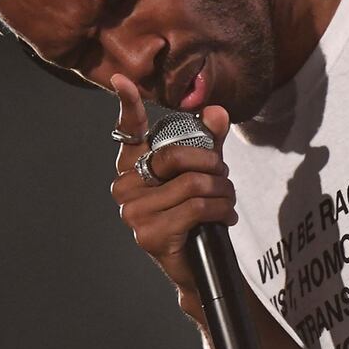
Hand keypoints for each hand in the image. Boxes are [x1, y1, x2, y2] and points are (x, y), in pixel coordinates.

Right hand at [108, 73, 236, 318]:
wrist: (199, 269)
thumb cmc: (197, 216)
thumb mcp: (204, 174)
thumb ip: (208, 143)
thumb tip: (217, 112)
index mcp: (133, 167)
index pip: (129, 132)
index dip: (127, 104)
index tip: (121, 79)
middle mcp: (125, 187)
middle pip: (176, 157)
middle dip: (212, 164)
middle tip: (224, 176)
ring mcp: (134, 212)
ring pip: (193, 184)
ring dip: (222, 191)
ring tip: (226, 201)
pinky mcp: (150, 233)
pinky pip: (196, 207)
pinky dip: (220, 209)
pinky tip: (224, 217)